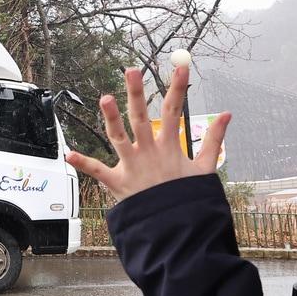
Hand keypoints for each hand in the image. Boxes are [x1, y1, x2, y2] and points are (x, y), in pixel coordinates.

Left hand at [65, 65, 230, 201]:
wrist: (178, 229)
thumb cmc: (189, 198)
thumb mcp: (204, 168)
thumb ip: (214, 139)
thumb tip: (227, 114)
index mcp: (169, 147)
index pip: (174, 111)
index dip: (178, 87)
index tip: (180, 66)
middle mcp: (149, 153)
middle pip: (141, 117)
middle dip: (137, 94)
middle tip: (132, 71)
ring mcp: (133, 167)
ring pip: (119, 138)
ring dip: (111, 119)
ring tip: (105, 98)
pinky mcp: (119, 183)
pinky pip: (99, 172)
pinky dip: (84, 164)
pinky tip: (69, 154)